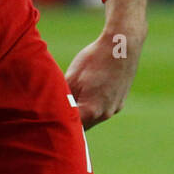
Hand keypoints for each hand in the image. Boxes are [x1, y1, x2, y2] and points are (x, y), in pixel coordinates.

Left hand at [65, 0, 146, 128]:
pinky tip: (90, 90)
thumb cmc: (95, 59)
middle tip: (58, 112)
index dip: (60, 124)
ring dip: (83, 113)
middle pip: (83, 126)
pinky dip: (94, 104)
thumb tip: (53, 108)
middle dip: (71, 121)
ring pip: (94, 118)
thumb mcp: (72, 77)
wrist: (122, 45)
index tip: (50, 121)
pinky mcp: (120, 100)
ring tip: (73, 98)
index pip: (72, 127)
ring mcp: (115, 108)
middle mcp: (105, 114)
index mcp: (91, 110)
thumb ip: (63, 97)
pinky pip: (103, 109)